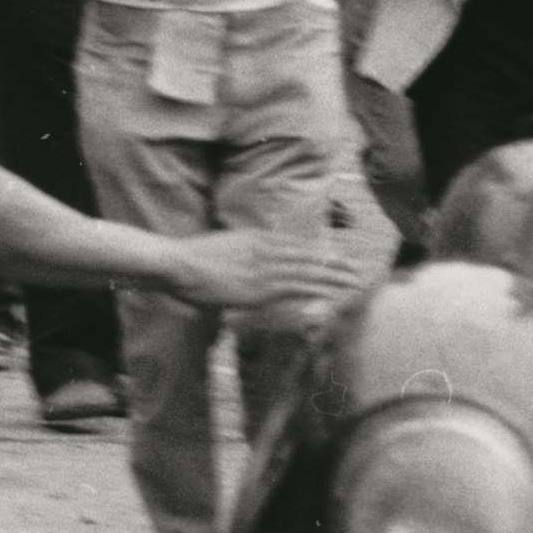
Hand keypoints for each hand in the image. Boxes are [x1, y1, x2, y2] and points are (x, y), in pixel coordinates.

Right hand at [165, 226, 357, 318]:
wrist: (177, 262)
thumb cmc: (192, 258)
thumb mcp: (224, 245)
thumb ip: (242, 250)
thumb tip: (250, 260)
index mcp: (257, 239)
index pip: (297, 245)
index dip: (320, 251)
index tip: (337, 255)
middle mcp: (265, 250)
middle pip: (308, 255)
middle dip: (334, 263)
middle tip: (356, 268)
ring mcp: (262, 268)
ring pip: (306, 271)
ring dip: (331, 277)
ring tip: (351, 281)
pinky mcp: (257, 287)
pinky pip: (292, 287)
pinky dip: (313, 290)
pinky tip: (328, 293)